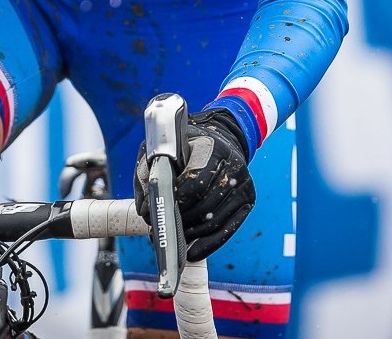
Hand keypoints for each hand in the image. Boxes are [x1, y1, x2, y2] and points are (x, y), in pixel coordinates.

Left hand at [134, 108, 254, 261]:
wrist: (219, 141)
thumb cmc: (186, 147)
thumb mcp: (164, 148)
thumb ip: (149, 172)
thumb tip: (145, 209)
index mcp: (214, 148)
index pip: (196, 181)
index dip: (176, 200)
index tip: (158, 210)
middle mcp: (234, 167)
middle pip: (205, 205)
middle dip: (179, 221)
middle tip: (158, 229)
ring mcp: (244, 186)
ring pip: (214, 221)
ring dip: (190, 235)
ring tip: (170, 238)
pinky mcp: (247, 202)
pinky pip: (227, 231)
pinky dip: (208, 245)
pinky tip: (191, 252)